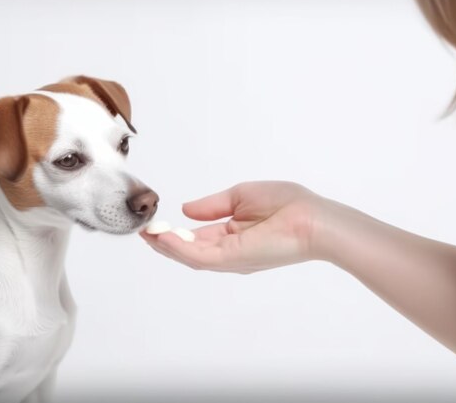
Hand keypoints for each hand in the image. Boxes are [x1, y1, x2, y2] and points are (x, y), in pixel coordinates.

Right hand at [140, 181, 327, 272]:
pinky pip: (198, 256)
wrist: (312, 218)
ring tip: (146, 233)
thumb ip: (212, 207)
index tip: (156, 223)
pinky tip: (162, 236)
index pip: (198, 238)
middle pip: (189, 250)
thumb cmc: (286, 203)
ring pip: (189, 256)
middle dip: (164, 241)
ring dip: (165, 245)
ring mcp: (230, 258)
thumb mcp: (241, 197)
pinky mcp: (232, 259)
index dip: (176, 231)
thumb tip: (185, 209)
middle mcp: (229, 251)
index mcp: (233, 236)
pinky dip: (178, 247)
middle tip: (144, 230)